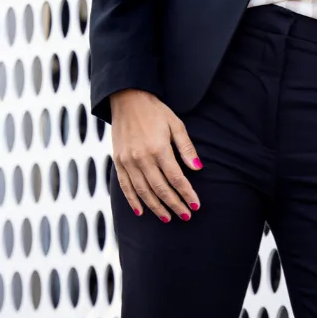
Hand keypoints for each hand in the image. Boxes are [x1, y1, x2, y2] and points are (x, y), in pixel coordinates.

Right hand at [108, 89, 201, 222]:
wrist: (127, 98)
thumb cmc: (155, 111)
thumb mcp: (175, 124)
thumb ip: (186, 148)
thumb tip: (198, 169)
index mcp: (159, 148)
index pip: (176, 178)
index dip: (186, 194)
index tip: (195, 206)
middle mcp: (142, 157)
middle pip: (160, 188)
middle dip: (174, 204)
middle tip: (185, 216)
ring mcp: (128, 160)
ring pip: (143, 191)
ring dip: (156, 207)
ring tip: (167, 218)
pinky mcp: (118, 161)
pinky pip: (125, 186)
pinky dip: (132, 200)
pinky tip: (141, 212)